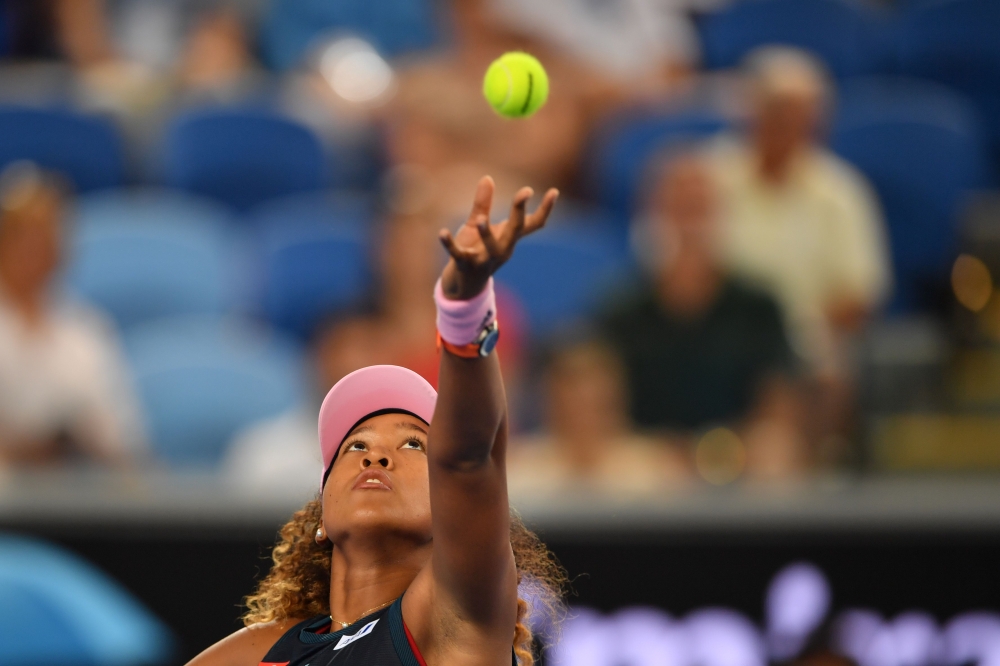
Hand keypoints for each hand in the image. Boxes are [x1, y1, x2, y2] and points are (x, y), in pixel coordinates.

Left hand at [439, 176, 558, 299]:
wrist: (462, 286)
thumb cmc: (473, 252)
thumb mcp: (475, 225)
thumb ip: (482, 204)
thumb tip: (488, 177)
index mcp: (507, 238)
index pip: (532, 224)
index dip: (545, 209)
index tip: (554, 191)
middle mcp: (501, 249)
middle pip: (515, 230)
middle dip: (520, 211)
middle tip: (526, 191)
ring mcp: (484, 259)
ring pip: (492, 248)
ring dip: (487, 234)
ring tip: (481, 220)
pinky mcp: (465, 266)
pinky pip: (458, 255)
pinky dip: (450, 244)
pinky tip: (442, 232)